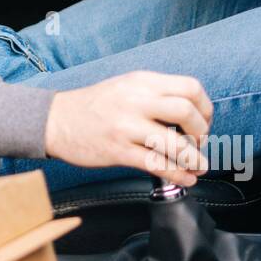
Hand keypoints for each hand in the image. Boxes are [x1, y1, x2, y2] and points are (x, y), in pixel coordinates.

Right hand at [44, 72, 212, 186]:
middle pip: (186, 111)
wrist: (55, 120)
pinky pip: (156, 165)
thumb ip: (155, 94)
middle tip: (199, 143)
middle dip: (201, 132)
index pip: (190, 88)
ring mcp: (126, 126)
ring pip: (174, 143)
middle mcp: (136, 100)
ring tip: (198, 166)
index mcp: (142, 82)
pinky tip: (185, 178)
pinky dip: (177, 174)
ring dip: (194, 159)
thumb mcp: (126, 86)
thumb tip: (190, 114)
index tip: (203, 122)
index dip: (205, 108)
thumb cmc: (94, 105)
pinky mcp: (118, 151)